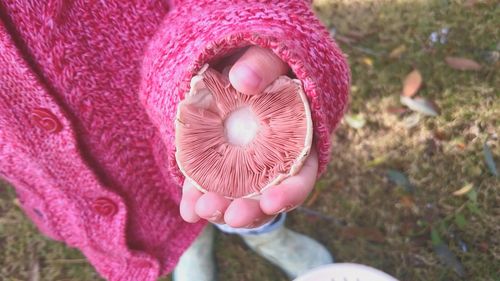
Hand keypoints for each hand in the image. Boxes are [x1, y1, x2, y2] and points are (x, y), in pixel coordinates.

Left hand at [179, 46, 317, 227]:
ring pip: (238, 197)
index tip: (272, 201)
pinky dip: (198, 199)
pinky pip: (209, 186)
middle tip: (231, 215)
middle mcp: (273, 160)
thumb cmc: (259, 62)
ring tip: (202, 209)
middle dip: (250, 210)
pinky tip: (188, 208)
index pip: (302, 173)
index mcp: (298, 139)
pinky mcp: (216, 165)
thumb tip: (243, 80)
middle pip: (267, 195)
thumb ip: (262, 65)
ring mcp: (243, 166)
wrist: (234, 67)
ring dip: (222, 208)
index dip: (291, 191)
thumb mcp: (268, 55)